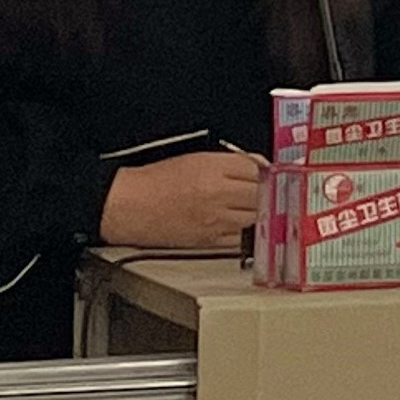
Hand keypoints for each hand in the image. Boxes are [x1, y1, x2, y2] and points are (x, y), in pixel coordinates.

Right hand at [100, 148, 263, 248]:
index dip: (266, 171)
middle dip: (267, 191)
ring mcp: (214, 220)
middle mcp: (217, 194)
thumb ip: (229, 162)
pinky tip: (239, 223)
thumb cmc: (154, 182)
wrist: (128, 206)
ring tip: (251, 206)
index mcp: (213, 169)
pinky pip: (239, 238)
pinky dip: (243, 231)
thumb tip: (256, 166)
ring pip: (255, 217)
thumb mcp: (195, 159)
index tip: (270, 173)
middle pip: (261, 193)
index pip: (256, 169)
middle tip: (267, 190)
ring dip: (257, 211)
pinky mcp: (207, 241)